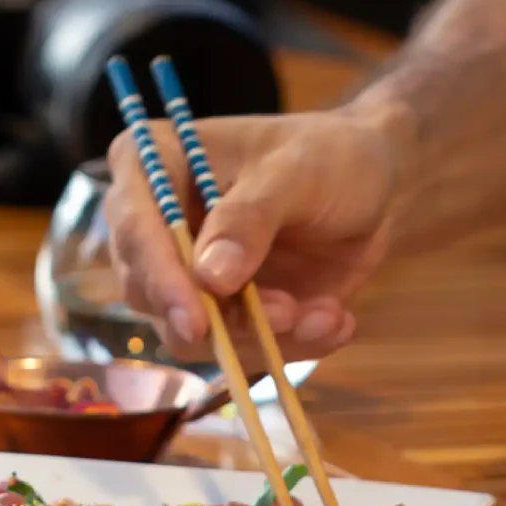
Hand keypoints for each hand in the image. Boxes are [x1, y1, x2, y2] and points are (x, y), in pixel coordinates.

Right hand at [103, 107, 401, 362]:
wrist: (371, 186)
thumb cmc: (327, 155)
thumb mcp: (297, 173)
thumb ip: (250, 218)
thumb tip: (209, 278)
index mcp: (152, 164)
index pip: (134, 226)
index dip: (159, 277)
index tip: (197, 321)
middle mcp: (153, 224)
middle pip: (149, 292)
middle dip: (221, 317)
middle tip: (290, 312)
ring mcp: (183, 274)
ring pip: (191, 335)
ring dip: (264, 336)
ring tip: (329, 314)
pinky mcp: (219, 312)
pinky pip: (234, 350)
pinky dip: (289, 345)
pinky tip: (333, 319)